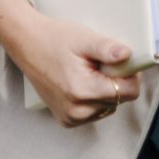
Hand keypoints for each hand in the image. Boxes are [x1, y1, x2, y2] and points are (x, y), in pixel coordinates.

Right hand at [0, 0, 144, 125]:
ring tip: (88, 72)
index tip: (120, 62)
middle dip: (116, 81)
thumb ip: (107, 49)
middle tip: (98, 64)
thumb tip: (128, 54)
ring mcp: (71, 118)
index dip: (130, 74)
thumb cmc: (56, 39)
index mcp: (83, 91)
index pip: (129, 92)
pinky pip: (94, 112)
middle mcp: (77, 111)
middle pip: (119, 99)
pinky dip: (94, 99)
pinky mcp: (67, 120)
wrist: (27, 45)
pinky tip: (81, 83)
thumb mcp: (84, 39)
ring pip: (108, 107)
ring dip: (105, 91)